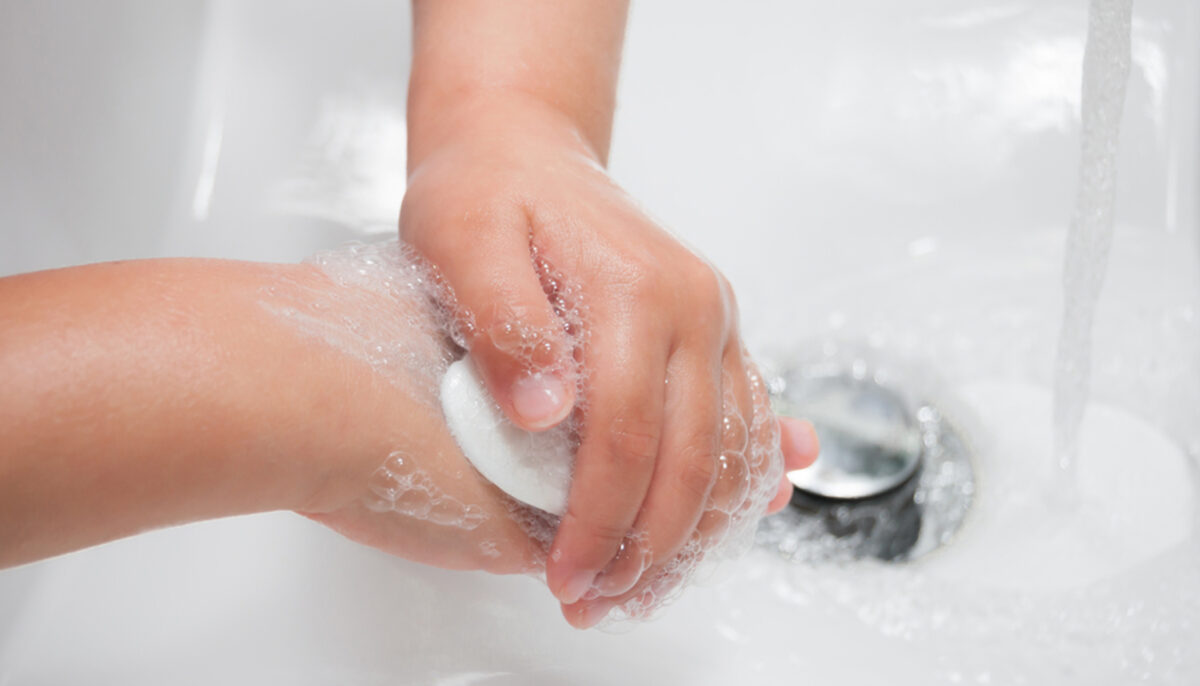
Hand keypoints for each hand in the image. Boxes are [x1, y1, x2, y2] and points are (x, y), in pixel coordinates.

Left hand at [401, 95, 818, 624]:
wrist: (523, 148)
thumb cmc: (485, 192)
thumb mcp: (460, 240)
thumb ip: (503, 322)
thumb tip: (545, 412)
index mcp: (636, 289)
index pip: (629, 435)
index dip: (599, 519)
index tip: (565, 574)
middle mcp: (693, 304)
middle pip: (692, 455)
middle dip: (648, 545)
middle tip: (599, 601)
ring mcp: (710, 319)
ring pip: (732, 448)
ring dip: (696, 531)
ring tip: (643, 588)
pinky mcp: (710, 331)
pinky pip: (746, 417)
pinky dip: (739, 481)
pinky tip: (736, 521)